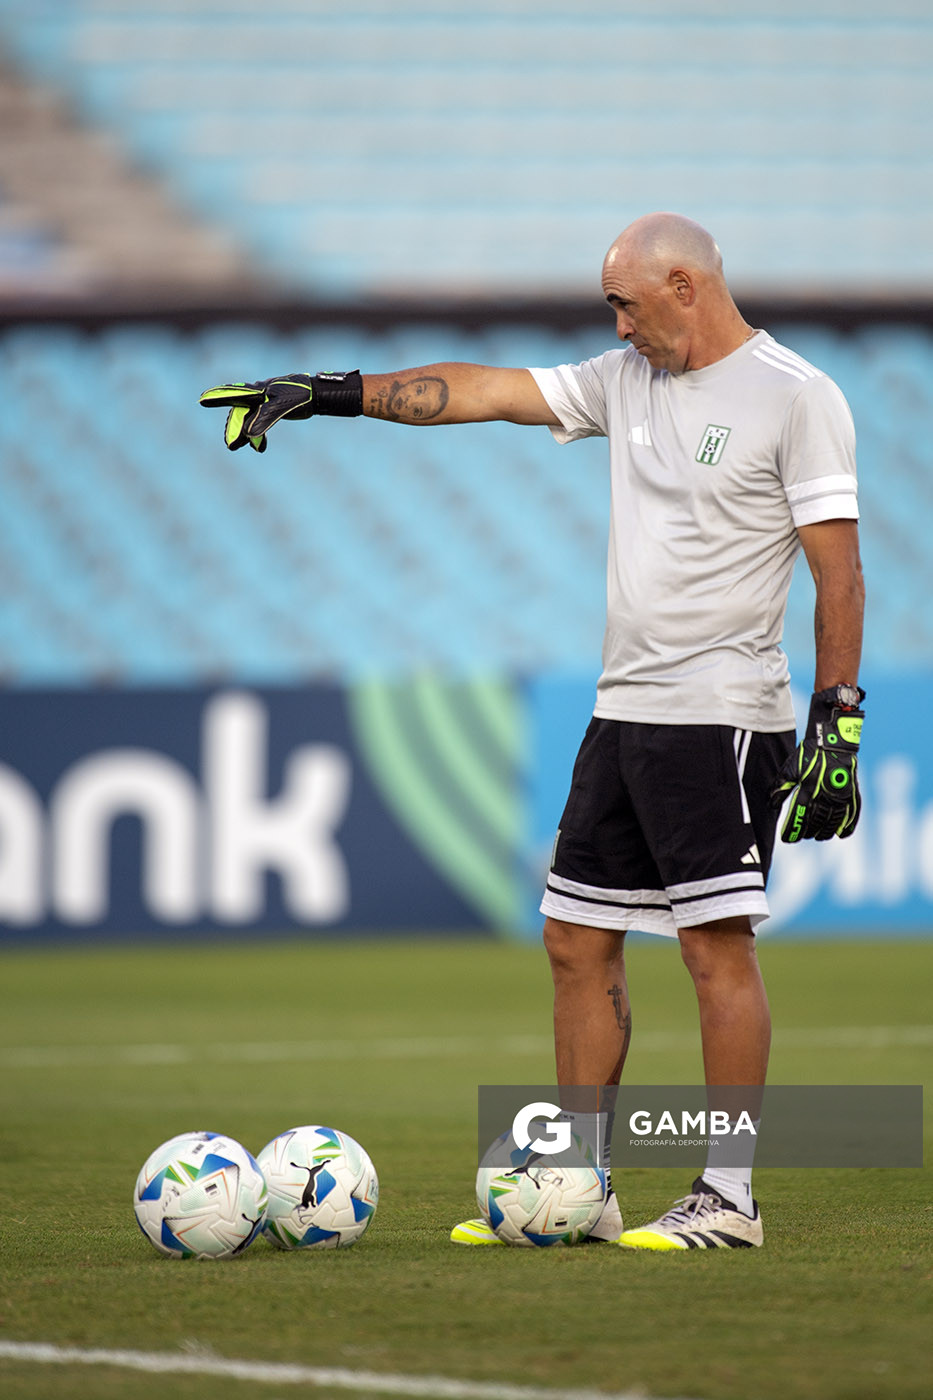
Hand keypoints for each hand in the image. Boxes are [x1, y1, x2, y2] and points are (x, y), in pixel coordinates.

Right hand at [198, 374, 313, 451]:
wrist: (315, 393)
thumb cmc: (299, 395)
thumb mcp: (280, 407)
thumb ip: (263, 419)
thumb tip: (248, 435)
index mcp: (257, 391)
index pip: (234, 395)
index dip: (218, 397)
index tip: (203, 399)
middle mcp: (258, 395)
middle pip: (240, 412)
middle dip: (233, 427)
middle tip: (230, 444)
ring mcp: (264, 402)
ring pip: (248, 419)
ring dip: (244, 434)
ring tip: (236, 446)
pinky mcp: (272, 409)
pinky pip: (260, 422)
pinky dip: (258, 436)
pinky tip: (260, 448)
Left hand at [771, 687, 864, 841]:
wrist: (833, 741)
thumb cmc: (808, 754)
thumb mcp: (790, 768)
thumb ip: (781, 787)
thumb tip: (771, 804)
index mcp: (808, 790)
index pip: (799, 817)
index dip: (793, 830)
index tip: (787, 839)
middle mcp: (825, 796)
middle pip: (816, 823)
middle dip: (808, 832)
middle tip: (803, 836)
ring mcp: (840, 796)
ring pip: (833, 822)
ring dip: (825, 832)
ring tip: (818, 836)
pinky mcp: (852, 793)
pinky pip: (852, 815)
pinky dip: (847, 827)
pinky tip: (841, 835)